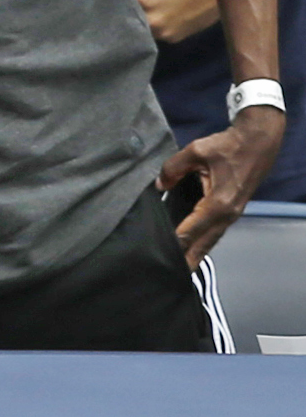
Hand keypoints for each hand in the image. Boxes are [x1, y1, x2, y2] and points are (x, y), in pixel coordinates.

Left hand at [160, 105, 284, 265]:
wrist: (257, 142)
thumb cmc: (228, 146)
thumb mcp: (196, 151)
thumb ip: (173, 168)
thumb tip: (158, 184)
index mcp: (217, 204)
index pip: (191, 229)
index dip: (175, 243)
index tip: (160, 255)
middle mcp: (227, 214)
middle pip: (204, 243)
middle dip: (188, 259)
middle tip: (171, 275)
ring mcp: (232, 214)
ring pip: (212, 239)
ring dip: (197, 253)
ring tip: (181, 268)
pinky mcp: (233, 210)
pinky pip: (216, 231)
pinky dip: (204, 241)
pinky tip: (194, 246)